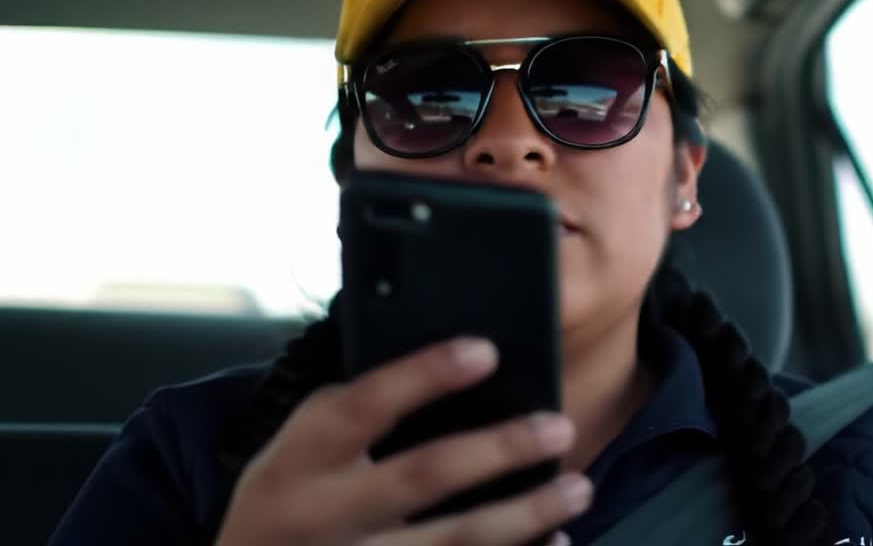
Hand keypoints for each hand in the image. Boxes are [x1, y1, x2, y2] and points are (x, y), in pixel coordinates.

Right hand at [215, 337, 589, 545]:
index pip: (364, 404)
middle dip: (499, 448)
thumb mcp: (298, 448)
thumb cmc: (290, 497)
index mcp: (300, 459)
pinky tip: (556, 542)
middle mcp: (325, 515)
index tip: (486, 350)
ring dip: (526, 515)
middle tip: (558, 425)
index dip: (425, 375)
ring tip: (579, 487)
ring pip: (453, 543)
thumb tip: (457, 364)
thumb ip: (355, 412)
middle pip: (423, 474)